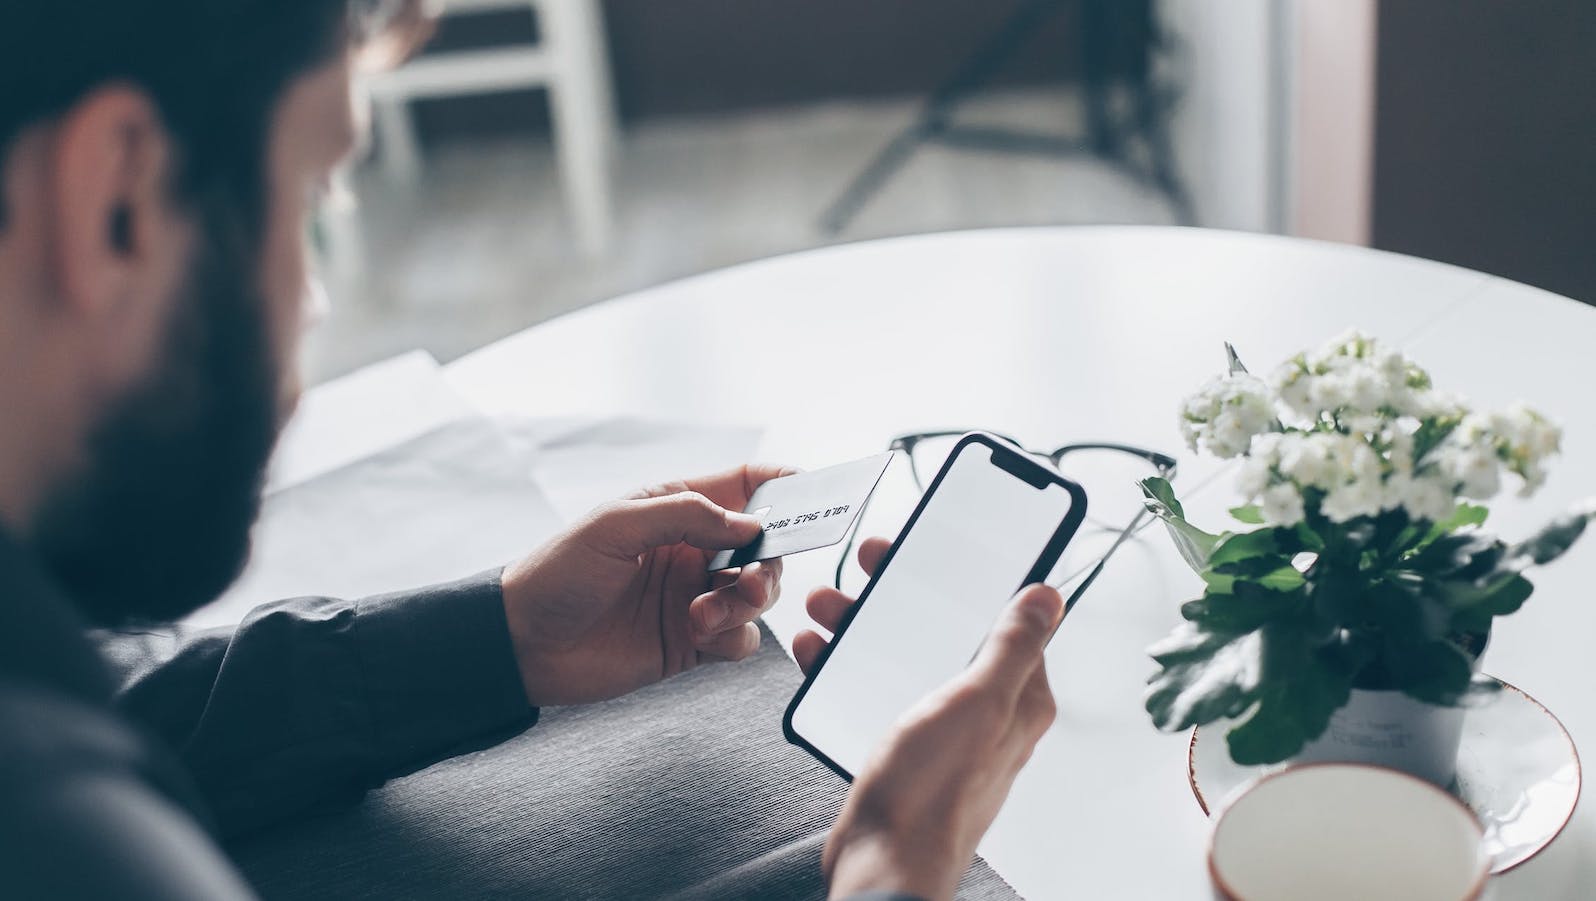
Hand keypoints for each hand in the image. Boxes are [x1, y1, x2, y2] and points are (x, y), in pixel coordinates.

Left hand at [500, 464, 796, 706]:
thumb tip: (751, 523)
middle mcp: (694, 550)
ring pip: (759, 595)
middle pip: (765, 548)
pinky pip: (741, 639)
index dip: (783, 484)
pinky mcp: (692, 642)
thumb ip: (686, 515)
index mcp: (677, 508)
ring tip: (706, 615)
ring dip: (747, 604)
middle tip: (749, 582)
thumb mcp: (616, 525)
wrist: (523, 644)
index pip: (745, 485)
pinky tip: (700, 636)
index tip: (815, 492)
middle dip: (769, 564)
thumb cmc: (558, 572)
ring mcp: (695, 597)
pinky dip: (734, 638)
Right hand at [799, 539, 1062, 900]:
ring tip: (829, 606)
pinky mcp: (902, 747)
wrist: (883, 862)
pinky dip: (847, 665)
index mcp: (1014, 698)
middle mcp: (982, 712)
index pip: (1004, 620)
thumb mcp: (978, 702)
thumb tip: (1048, 598)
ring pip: (904, 655)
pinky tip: (820, 652)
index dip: (970, 577)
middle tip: (871, 565)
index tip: (935, 547)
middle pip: (945, 630)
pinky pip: (875, 688)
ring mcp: (941, 730)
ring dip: (866, 625)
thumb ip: (1013, 647)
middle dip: (903, 594)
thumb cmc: (932, 793)